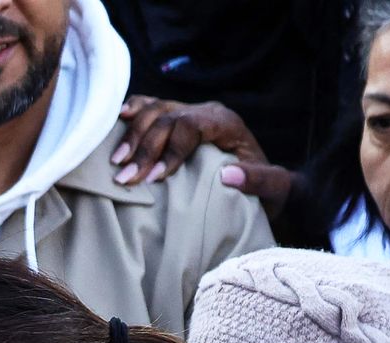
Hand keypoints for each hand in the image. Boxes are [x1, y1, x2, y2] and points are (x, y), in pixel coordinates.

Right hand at [110, 96, 291, 215]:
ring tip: (116, 162)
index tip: (154, 178)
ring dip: (131, 135)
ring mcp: (189, 113)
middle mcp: (206, 113)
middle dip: (144, 147)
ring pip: (154, 110)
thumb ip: (259, 180)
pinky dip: (132, 112)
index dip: (170, 149)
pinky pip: (150, 107)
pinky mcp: (175, 119)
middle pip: (167, 117)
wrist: (264, 183)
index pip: (191, 126)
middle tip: (125, 178)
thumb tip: (229, 175)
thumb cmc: (266, 188)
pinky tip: (117, 120)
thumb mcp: (274, 188)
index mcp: (227, 123)